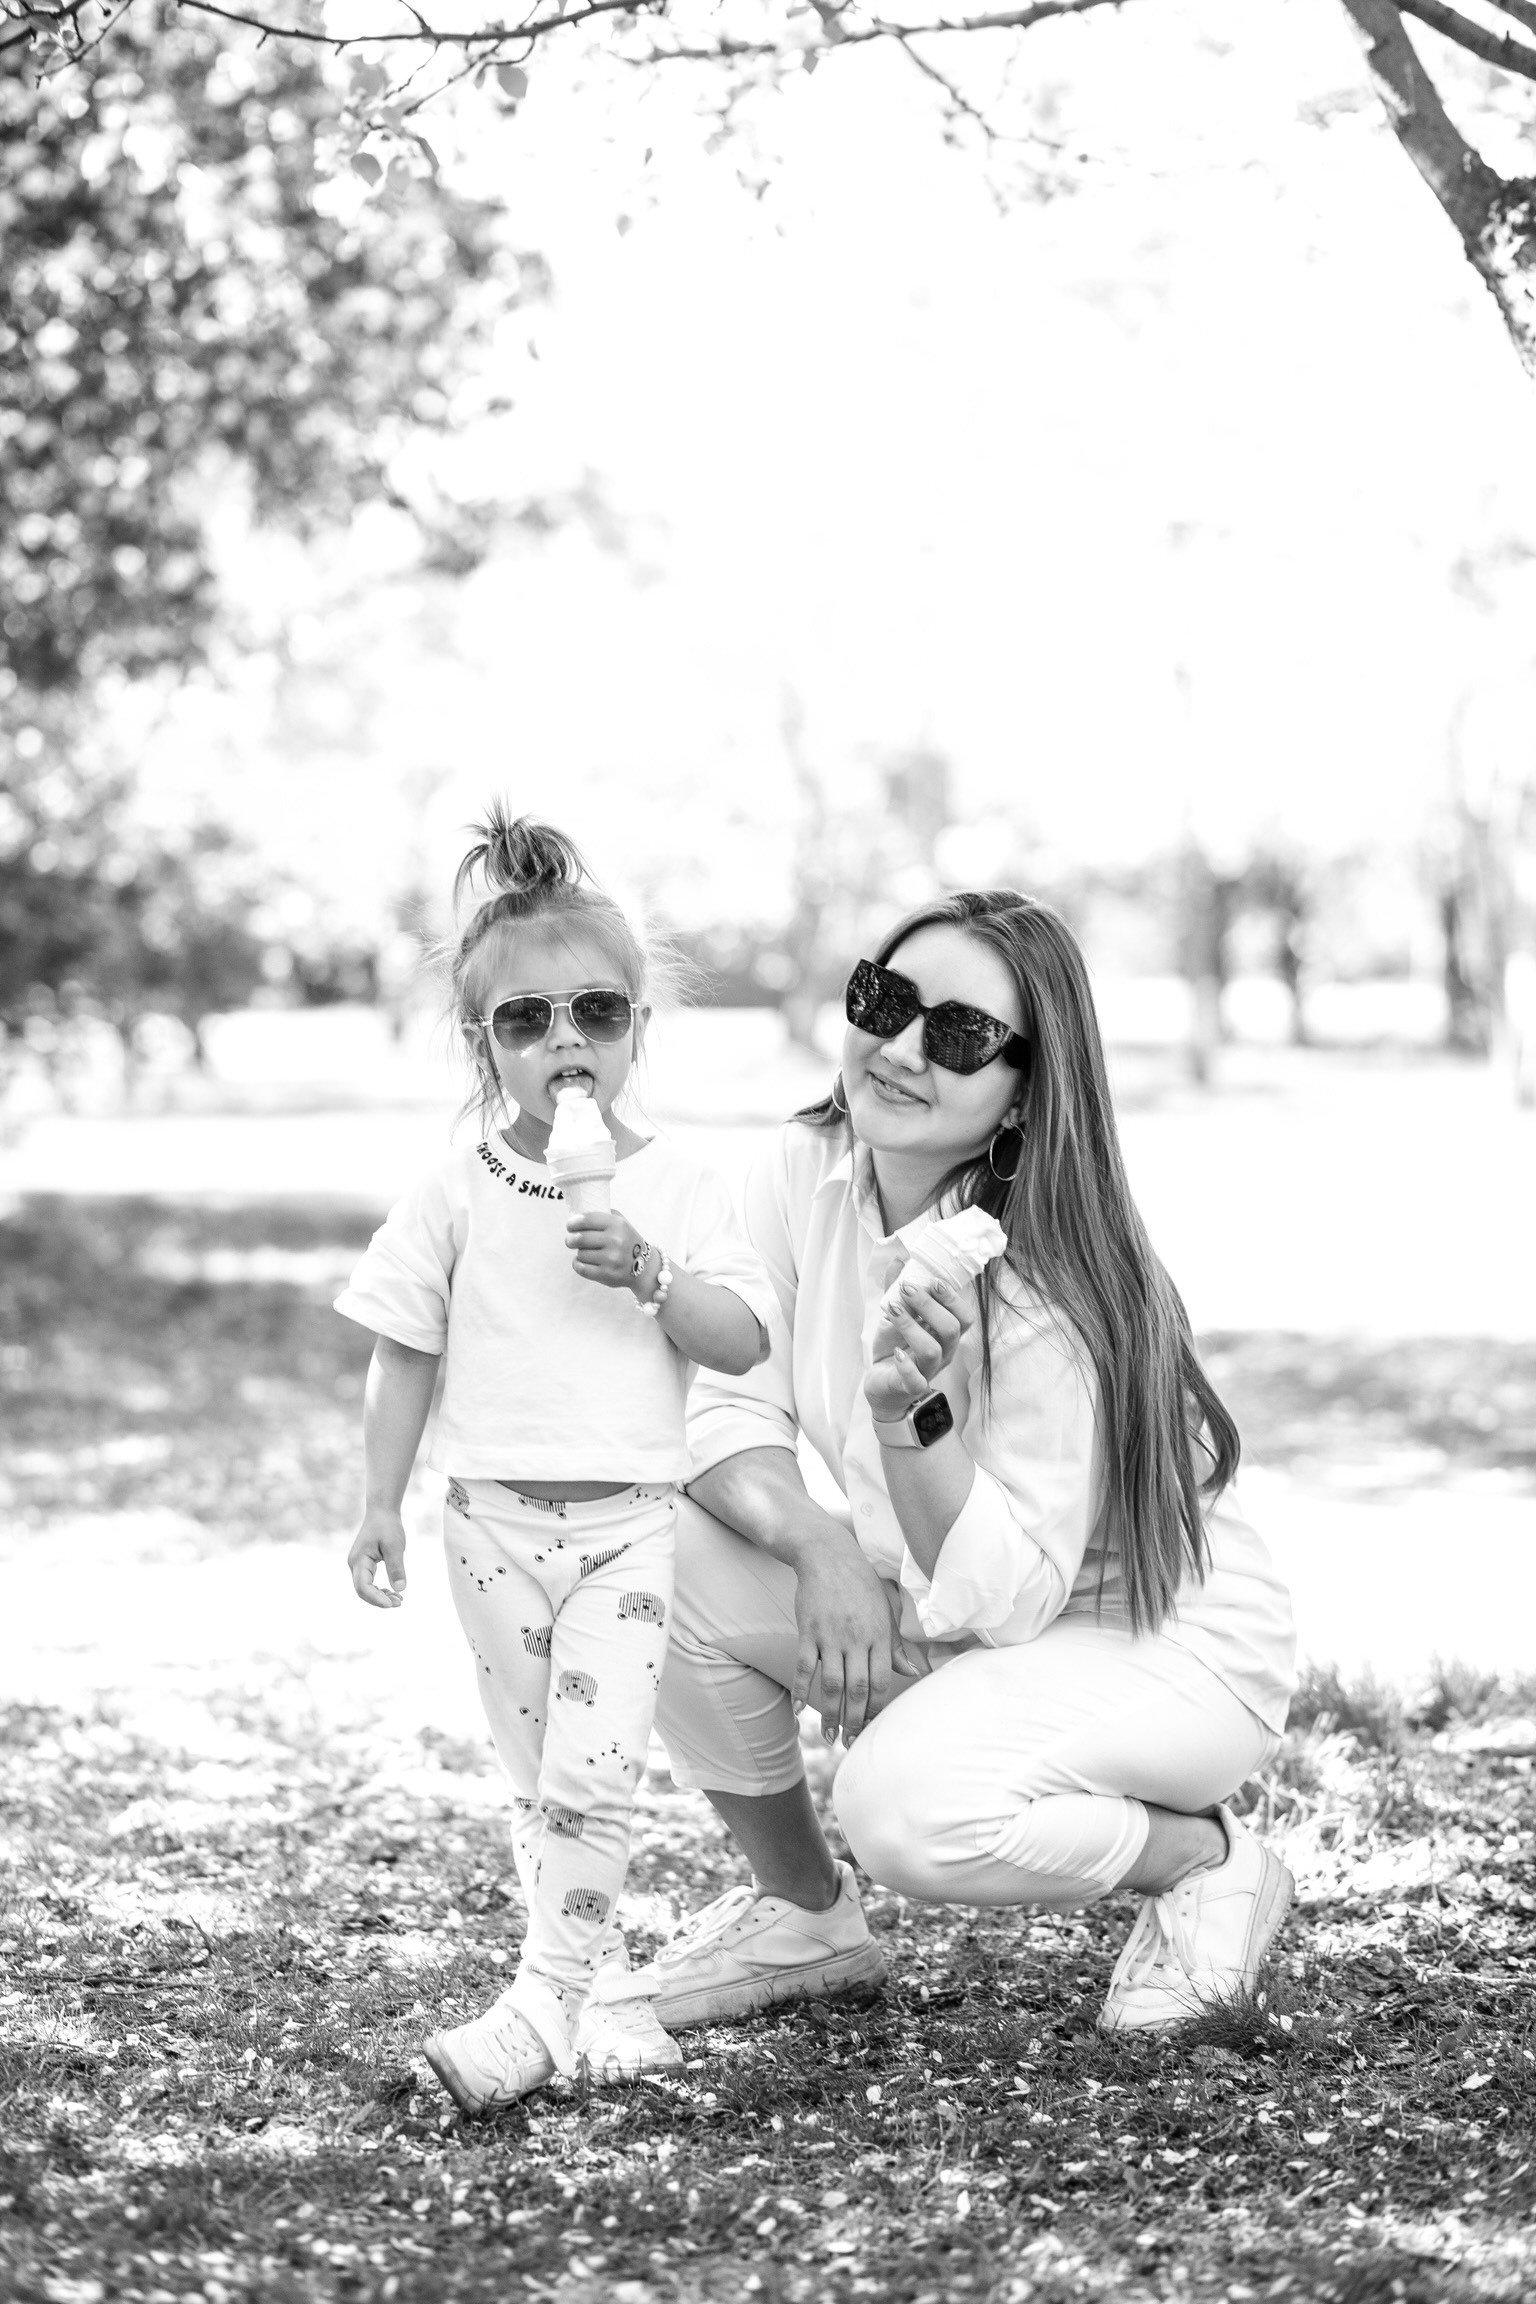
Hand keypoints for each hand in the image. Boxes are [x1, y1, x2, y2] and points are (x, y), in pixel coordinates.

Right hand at [349, 1506, 406, 1608]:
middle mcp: (354, 1564)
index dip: (376, 1599)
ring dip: (380, 1596)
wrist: (382, 1511)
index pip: (363, 1587)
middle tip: (399, 1603)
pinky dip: (380, 1589)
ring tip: (399, 1600)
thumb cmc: (388, 1526)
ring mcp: (357, 1564)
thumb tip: (400, 1589)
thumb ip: (396, 1568)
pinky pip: (369, 1582)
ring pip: (365, 1588)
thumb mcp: (395, 1547)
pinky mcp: (363, 1563)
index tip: (392, 1605)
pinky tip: (393, 1592)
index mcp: (359, 1560)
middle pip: (362, 1590)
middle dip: (379, 1600)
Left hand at [566, 1209, 646, 1290]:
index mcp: (618, 1225)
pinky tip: (581, 1262)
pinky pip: (581, 1268)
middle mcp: (616, 1241)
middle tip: (570, 1241)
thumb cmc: (627, 1242)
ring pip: (580, 1254)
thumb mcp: (622, 1223)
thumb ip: (604, 1215)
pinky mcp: (607, 1274)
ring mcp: (612, 1259)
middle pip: (580, 1238)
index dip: (573, 1223)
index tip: (570, 1226)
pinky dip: (577, 1265)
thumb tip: (579, 1214)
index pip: (587, 1220)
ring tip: (586, 1253)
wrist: (644, 1267)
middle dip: (571, 1240)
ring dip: (579, 1253)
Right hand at [791, 1535, 925, 1745]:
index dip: (876, 1709)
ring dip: (829, 1714)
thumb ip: (897, 1645)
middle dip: (854, 1721)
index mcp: (879, 1635)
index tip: (871, 1728)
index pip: (881, 1681)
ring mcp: (830, 1635)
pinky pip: (803, 1666)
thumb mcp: (886, 1610)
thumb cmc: (862, 1585)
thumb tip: (915, 1673)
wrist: (828, 1555)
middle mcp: (856, 1638)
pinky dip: (800, 1689)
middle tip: (850, 1743)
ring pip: (830, 1683)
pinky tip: (798, 1710)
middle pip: (856, 1689)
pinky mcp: (807, 1630)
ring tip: (828, 1736)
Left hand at [865, 1267, 971, 1422]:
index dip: (952, 1298)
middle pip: (951, 1329)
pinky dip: (906, 1365)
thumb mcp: (896, 1316)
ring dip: (912, 1325)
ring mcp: (928, 1371)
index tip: (933, 1280)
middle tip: (907, 1288)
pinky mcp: (909, 1387)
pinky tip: (895, 1351)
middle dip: (929, 1305)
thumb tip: (899, 1260)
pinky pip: (915, 1380)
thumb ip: (897, 1289)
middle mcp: (943, 1353)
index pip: (964, 1317)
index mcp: (945, 1335)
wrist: (882, 1386)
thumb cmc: (895, 1348)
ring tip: (892, 1309)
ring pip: (932, 1350)